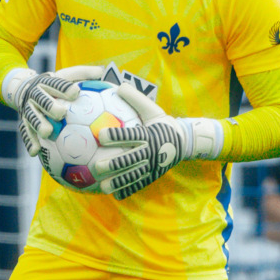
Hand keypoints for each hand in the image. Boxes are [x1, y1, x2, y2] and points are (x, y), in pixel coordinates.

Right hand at [2, 64, 107, 159]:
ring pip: (32, 117)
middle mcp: (35, 95)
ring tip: (46, 133)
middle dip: (50, 106)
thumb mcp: (65, 75)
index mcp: (46, 82)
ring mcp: (28, 109)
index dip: (64, 87)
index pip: (56, 83)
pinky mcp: (24, 122)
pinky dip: (30, 142)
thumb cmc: (53, 85)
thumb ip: (83, 74)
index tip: (75, 92)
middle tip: (61, 113)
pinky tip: (35, 152)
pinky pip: (26, 132)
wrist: (22, 88)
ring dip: (38, 124)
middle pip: (41, 100)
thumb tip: (102, 70)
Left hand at [91, 85, 224, 200]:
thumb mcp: (153, 109)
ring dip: (118, 182)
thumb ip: (135, 99)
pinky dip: (128, 189)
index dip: (116, 136)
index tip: (100, 135)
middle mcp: (150, 152)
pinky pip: (139, 184)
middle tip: (96, 166)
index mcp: (148, 135)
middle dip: (113, 164)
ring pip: (133, 175)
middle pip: (129, 159)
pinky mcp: (153, 175)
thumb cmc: (162, 123)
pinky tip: (114, 194)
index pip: (130, 135)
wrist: (184, 142)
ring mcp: (152, 166)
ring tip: (103, 187)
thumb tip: (119, 85)